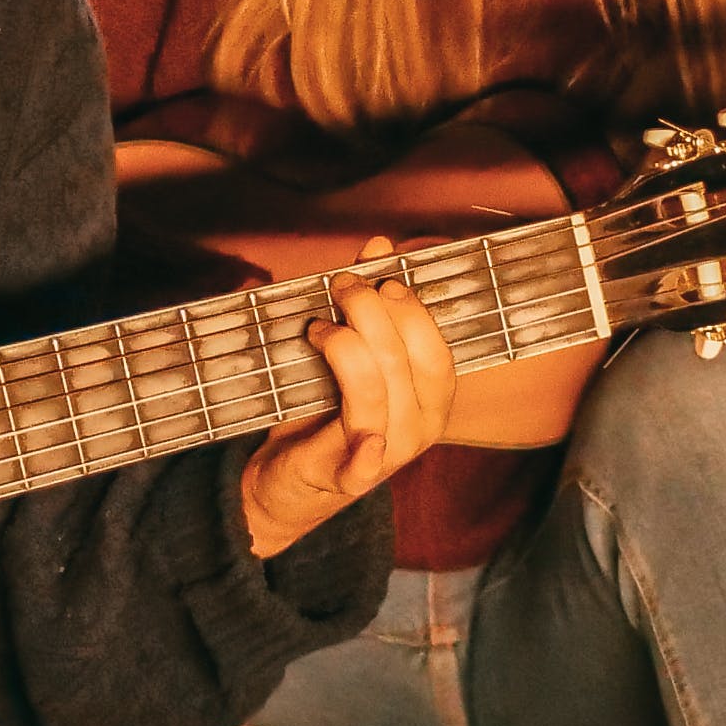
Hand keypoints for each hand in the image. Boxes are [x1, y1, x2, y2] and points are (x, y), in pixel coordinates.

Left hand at [240, 240, 457, 554]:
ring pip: (377, 392)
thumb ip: (367, 302)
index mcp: (431, 399)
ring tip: (318, 327)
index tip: (379, 277)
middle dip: (371, 314)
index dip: (411, 310)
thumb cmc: (326, 409)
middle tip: (340, 287)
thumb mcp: (351, 352)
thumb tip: (377, 245)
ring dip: (345, 348)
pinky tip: (367, 440)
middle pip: (404, 363)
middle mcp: (419, 428)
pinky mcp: (348, 477)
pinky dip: (367, 449)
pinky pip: (364, 461)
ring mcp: (387, 456)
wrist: (290, 479)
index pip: (435, 350)